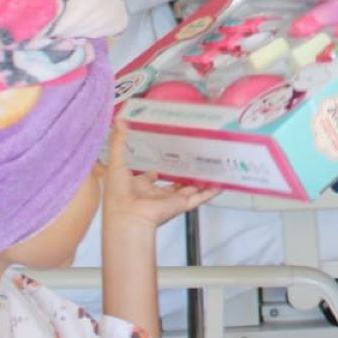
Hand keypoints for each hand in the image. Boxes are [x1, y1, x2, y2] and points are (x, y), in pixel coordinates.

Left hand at [103, 122, 215, 238]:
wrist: (128, 216)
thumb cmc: (118, 193)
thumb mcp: (117, 162)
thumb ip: (120, 142)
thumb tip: (120, 120)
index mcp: (139, 186)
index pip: (150, 176)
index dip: (157, 167)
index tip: (165, 156)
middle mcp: (156, 194)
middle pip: (174, 183)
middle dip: (183, 172)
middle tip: (194, 157)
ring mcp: (170, 200)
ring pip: (190, 189)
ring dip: (200, 180)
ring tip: (211, 167)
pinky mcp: (181, 205)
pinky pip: (199, 198)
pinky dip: (210, 192)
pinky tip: (220, 183)